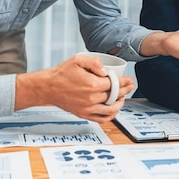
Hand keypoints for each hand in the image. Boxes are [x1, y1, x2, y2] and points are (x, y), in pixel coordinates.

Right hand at [14, 55, 135, 122]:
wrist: (48, 87)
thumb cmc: (62, 73)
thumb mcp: (78, 60)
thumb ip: (94, 62)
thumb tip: (106, 71)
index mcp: (92, 84)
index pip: (115, 84)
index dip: (125, 82)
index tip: (129, 80)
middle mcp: (91, 98)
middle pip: (115, 96)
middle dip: (125, 90)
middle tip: (130, 86)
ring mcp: (88, 108)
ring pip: (111, 109)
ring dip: (120, 103)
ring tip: (123, 97)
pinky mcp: (83, 114)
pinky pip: (101, 119)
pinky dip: (110, 115)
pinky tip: (113, 109)